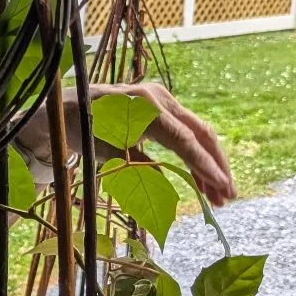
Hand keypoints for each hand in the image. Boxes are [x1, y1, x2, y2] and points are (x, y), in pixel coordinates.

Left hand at [13, 81, 235, 208]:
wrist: (66, 110)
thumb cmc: (82, 132)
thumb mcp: (108, 154)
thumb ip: (141, 167)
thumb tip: (172, 187)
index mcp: (146, 109)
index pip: (186, 141)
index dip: (206, 167)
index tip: (222, 187)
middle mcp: (159, 98)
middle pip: (200, 134)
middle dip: (216, 166)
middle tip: (229, 196)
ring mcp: (162, 99)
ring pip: (197, 133)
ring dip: (209, 164)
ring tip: (219, 197)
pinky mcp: (161, 106)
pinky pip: (185, 131)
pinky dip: (195, 156)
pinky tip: (201, 181)